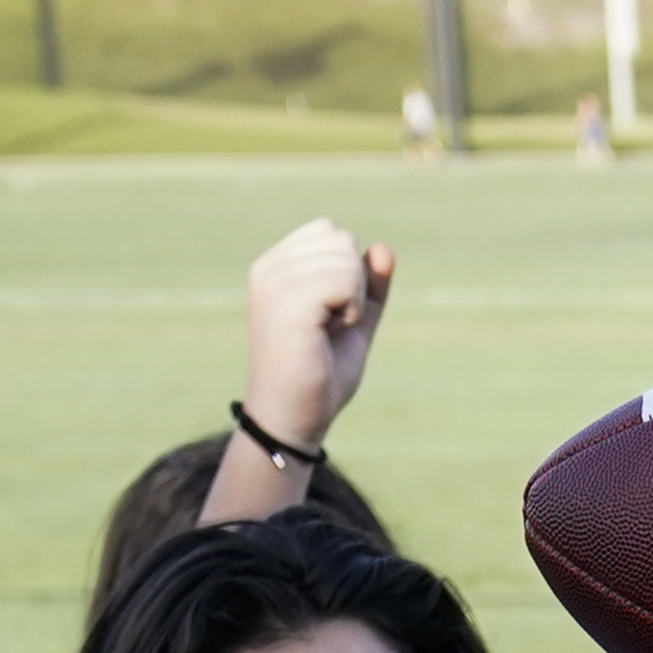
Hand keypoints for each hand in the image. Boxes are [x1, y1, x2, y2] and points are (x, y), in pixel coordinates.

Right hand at [239, 215, 394, 451]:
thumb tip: (384, 249)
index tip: (329, 314)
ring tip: (328, 331)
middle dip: (353, 282)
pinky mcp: (287, 302)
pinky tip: (332, 332)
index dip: (347, 273)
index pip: (330, 232)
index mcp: (275, 267)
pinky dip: (352, 307)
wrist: (293, 420)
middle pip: (340, 239)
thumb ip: (369, 287)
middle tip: (331, 326)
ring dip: (353, 297)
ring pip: (344, 255)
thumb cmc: (319, 377)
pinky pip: (344, 278)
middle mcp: (269, 269)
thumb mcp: (354, 323)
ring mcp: (273, 283)